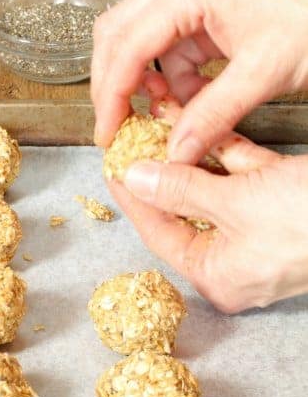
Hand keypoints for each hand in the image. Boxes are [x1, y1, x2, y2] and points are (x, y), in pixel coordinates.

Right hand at [91, 0, 307, 162]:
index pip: (127, 49)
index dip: (111, 96)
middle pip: (115, 36)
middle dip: (112, 85)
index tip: (109, 133)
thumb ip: (214, 115)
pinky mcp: (199, 11)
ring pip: (132, 39)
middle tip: (117, 125)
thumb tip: (176, 153)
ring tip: (157, 111)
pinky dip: (166, 76)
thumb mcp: (266, 72)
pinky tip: (184, 97)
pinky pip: (163, 45)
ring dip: (137, 80)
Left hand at [107, 97, 307, 312]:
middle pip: (183, 208)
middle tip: (133, 140)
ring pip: (213, 186)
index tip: (112, 169)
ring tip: (160, 120)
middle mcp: (237, 259)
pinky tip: (201, 123)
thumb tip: (135, 178)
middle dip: (161, 169)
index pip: (159, 233)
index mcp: (221, 275)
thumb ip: (182, 190)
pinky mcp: (284, 202)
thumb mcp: (238, 205)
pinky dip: (226, 150)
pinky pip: (244, 175)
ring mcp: (262, 230)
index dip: (134, 199)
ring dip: (191, 152)